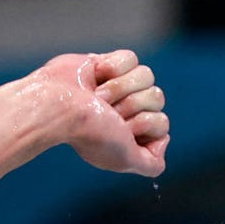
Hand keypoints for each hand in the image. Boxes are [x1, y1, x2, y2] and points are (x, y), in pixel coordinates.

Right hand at [37, 50, 168, 177]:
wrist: (59, 107)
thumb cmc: (90, 135)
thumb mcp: (125, 160)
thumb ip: (151, 165)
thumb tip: (164, 140)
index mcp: (131, 134)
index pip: (162, 122)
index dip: (144, 124)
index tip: (120, 131)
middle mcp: (127, 111)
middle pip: (157, 97)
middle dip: (131, 104)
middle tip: (106, 112)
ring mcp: (119, 87)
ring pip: (147, 75)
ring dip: (120, 87)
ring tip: (98, 96)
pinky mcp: (109, 63)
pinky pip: (131, 58)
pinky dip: (113, 66)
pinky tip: (96, 76)